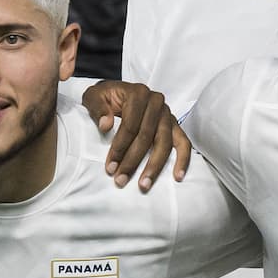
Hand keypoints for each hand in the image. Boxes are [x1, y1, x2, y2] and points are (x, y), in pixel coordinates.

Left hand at [77, 79, 193, 185]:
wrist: (118, 92)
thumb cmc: (106, 97)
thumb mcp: (93, 96)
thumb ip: (97, 108)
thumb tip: (106, 125)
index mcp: (138, 93)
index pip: (130, 125)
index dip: (119, 148)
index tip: (110, 167)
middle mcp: (156, 102)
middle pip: (147, 136)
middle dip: (133, 161)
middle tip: (121, 180)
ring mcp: (167, 114)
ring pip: (165, 143)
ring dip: (154, 166)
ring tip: (144, 185)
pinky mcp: (175, 125)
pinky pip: (184, 142)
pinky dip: (183, 160)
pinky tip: (177, 176)